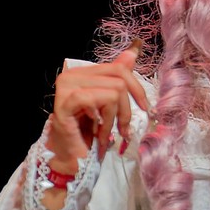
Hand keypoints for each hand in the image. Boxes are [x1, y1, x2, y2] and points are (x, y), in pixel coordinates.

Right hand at [49, 47, 147, 170]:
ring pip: (113, 92)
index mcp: (83, 73)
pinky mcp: (64, 103)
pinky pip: (97, 100)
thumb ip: (118, 78)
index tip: (145, 109)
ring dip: (115, 120)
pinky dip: (104, 121)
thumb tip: (132, 53)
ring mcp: (66, 88)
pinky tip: (98, 131)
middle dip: (126, 110)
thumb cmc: (90, 132)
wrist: (72, 156)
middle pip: (119, 81)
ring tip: (105, 133)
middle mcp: (72, 75)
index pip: (120, 68)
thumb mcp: (109, 103)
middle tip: (123, 129)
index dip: (137, 89)